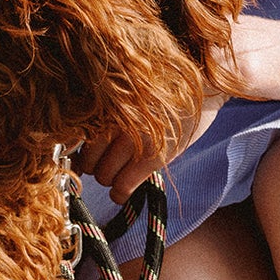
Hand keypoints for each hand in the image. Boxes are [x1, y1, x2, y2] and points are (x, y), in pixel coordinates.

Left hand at [80, 85, 227, 206]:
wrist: (202, 85)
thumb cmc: (165, 89)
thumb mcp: (129, 95)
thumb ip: (106, 114)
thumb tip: (81, 145)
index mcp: (106, 104)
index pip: (77, 140)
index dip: (80, 153)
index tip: (84, 159)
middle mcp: (115, 121)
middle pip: (89, 161)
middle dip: (96, 167)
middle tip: (108, 165)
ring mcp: (133, 140)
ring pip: (104, 176)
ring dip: (110, 179)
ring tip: (120, 174)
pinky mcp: (152, 157)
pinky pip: (123, 186)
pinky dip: (120, 194)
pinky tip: (121, 193)